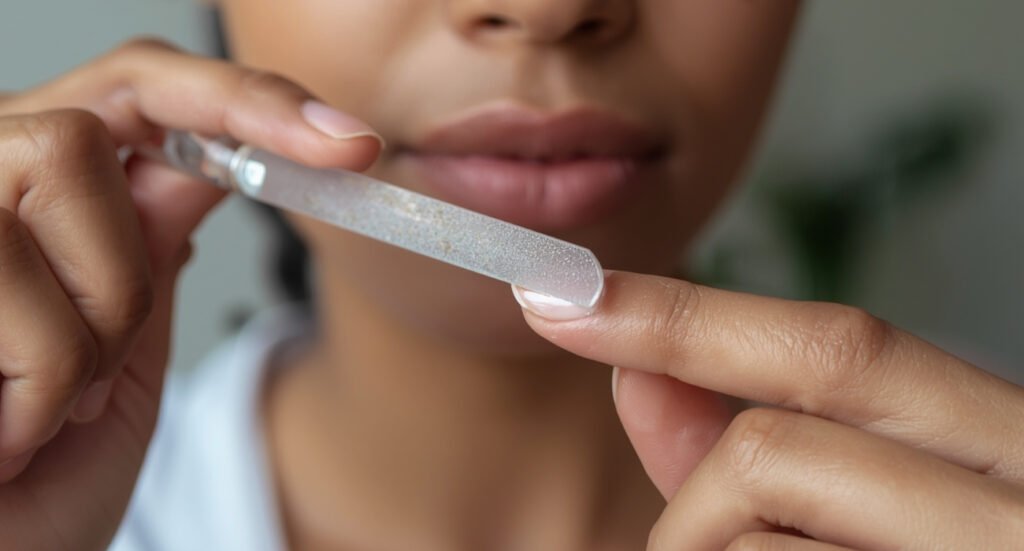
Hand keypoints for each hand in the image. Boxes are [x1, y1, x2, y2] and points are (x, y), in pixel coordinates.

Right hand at [0, 38, 379, 548]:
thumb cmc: (40, 481)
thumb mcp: (120, 357)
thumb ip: (145, 254)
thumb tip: (196, 166)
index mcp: (33, 199)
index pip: (142, 89)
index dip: (246, 98)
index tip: (346, 142)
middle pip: (98, 119)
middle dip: (143, 248)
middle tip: (122, 349)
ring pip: (69, 177)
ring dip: (94, 323)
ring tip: (49, 401)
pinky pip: (32, 298)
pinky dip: (51, 384)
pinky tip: (9, 428)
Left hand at [518, 271, 1023, 548]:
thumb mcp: (898, 513)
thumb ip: (770, 452)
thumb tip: (641, 377)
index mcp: (1017, 454)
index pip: (838, 350)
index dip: (682, 318)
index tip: (560, 297)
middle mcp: (1019, 517)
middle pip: (768, 453)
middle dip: (688, 506)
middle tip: (682, 548)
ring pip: (748, 547)